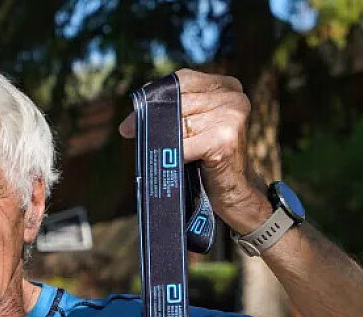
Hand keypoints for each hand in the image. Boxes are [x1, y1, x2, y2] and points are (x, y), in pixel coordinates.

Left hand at [119, 69, 270, 233]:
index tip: (136, 112)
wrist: (235, 190)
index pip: (183, 79)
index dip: (156, 95)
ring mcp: (232, 117)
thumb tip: (134, 113)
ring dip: (159, 138)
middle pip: (179, 100)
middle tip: (127, 129)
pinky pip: (182, 145)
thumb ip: (174, 109)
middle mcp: (234, 98)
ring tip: (150, 148)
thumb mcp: (195, 126)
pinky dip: (171, 154)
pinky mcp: (224, 141)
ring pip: (178, 123)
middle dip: (150, 116)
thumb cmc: (209, 157)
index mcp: (228, 86)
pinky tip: (170, 161)